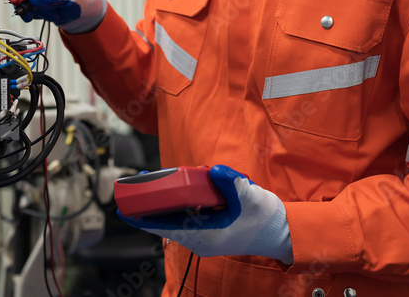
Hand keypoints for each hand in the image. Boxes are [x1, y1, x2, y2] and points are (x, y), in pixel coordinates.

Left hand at [118, 165, 293, 263]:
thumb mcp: (251, 198)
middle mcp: (200, 238)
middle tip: (136, 183)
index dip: (143, 218)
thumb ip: (233, 184)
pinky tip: (177, 186)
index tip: (124, 209)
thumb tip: (215, 170)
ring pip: (175, 217)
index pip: (165, 228)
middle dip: (150, 203)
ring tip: (152, 180)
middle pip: (165, 220)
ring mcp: (204, 234)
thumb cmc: (267, 220)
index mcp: (205, 237)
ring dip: (163, 200)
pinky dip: (178, 201)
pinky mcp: (209, 227)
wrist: (283, 232)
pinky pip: (186, 214)